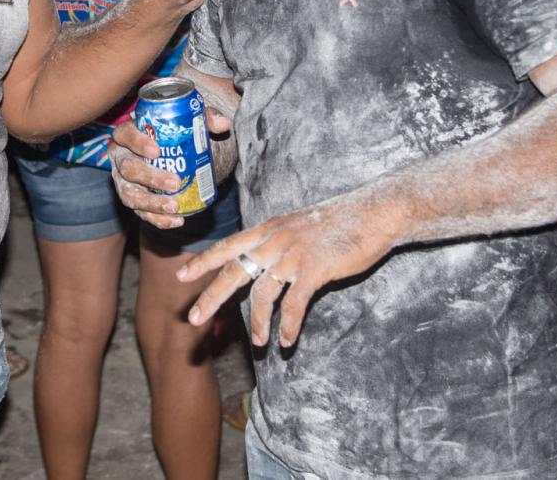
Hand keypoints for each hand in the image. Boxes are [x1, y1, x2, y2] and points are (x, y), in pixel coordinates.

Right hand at [109, 105, 232, 227]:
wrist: (171, 151)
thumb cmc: (173, 131)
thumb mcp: (188, 120)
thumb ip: (205, 118)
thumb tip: (223, 124)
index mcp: (128, 133)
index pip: (124, 135)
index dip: (137, 143)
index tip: (156, 151)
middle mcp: (120, 158)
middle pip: (127, 168)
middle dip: (150, 177)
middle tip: (174, 182)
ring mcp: (123, 181)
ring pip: (129, 195)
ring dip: (152, 203)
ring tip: (174, 206)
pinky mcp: (133, 200)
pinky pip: (141, 213)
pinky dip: (158, 219)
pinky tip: (176, 221)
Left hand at [178, 193, 396, 348]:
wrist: (374, 212)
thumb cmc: (341, 221)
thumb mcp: (301, 226)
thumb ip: (281, 242)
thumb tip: (268, 262)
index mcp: (270, 228)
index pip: (229, 246)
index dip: (204, 261)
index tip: (182, 276)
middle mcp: (275, 239)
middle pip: (233, 270)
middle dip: (211, 296)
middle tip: (193, 319)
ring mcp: (293, 254)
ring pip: (262, 294)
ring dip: (257, 322)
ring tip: (259, 344)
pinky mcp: (314, 269)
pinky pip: (293, 304)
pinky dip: (288, 325)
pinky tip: (287, 340)